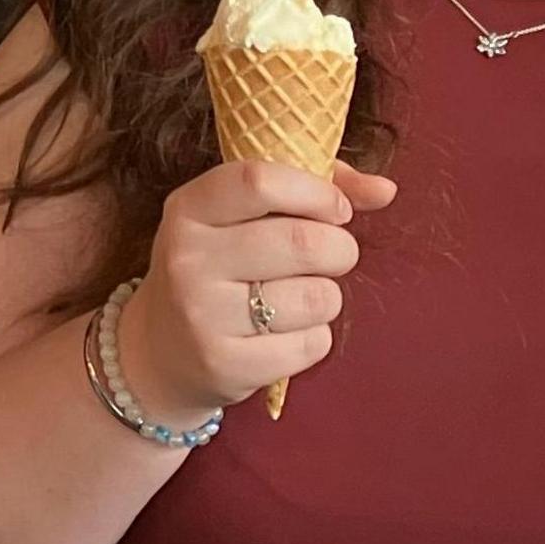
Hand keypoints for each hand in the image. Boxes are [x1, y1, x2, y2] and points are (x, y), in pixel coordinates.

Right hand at [121, 157, 396, 424]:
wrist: (159, 349)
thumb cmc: (220, 268)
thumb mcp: (242, 217)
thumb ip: (313, 190)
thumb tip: (385, 190)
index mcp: (189, 208)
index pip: (259, 181)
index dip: (315, 192)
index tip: (335, 209)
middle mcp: (188, 258)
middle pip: (304, 242)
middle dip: (339, 250)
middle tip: (329, 258)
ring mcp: (202, 313)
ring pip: (317, 298)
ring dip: (326, 298)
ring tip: (298, 299)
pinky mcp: (224, 362)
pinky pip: (311, 344)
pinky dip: (313, 339)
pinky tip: (283, 335)